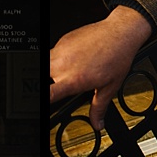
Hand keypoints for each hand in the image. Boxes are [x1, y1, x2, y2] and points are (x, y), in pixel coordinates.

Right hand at [48, 5, 151, 131]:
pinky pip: (53, 51)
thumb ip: (99, 108)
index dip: (39, 101)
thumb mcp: (109, 88)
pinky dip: (57, 58)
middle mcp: (64, 65)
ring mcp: (62, 50)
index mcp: (73, 79)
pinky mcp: (63, 40)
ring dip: (49, 70)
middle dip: (40, 84)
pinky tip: (71, 59)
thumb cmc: (117, 58)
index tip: (37, 104)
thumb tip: (97, 123)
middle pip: (38, 76)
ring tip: (63, 73)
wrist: (120, 33)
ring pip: (44, 62)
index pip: (47, 94)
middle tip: (53, 87)